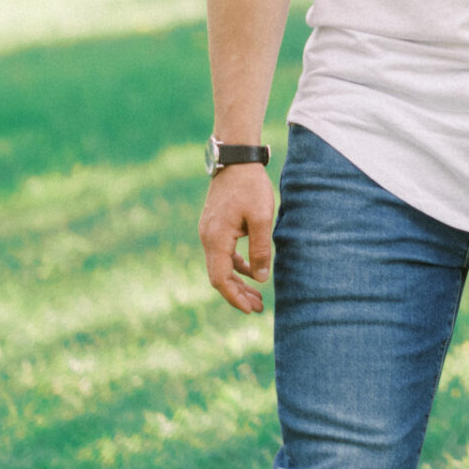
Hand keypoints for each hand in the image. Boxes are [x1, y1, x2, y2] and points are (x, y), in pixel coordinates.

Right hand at [200, 162, 275, 311]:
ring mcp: (209, 232)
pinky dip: (236, 266)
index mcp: (216, 239)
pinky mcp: (215, 226)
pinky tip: (251, 272)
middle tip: (258, 307)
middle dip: (237, 294)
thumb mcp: (261, 218)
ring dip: (237, 282)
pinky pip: (223, 254)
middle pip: (219, 276)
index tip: (250, 309)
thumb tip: (260, 279)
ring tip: (257, 295)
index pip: (220, 279)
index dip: (235, 297)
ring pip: (221, 266)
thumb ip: (260, 249)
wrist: (236, 159)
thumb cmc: (250, 186)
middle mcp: (207, 238)